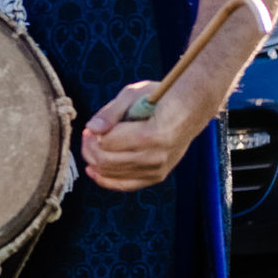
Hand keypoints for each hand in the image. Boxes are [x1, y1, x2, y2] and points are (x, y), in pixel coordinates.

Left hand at [80, 81, 197, 191]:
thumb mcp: (134, 93)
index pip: (108, 143)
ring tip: (92, 146)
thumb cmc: (161, 97)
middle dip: (89, 149)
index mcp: (150, 135)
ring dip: (95, 161)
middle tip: (87, 136)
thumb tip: (91, 128)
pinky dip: (106, 179)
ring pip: (112, 173)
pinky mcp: (157, 176)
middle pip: (107, 161)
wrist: (191, 110)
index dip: (92, 137)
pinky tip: (93, 171)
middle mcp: (155, 157)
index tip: (89, 128)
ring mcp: (157, 169)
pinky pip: (125, 185)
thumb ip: (110, 112)